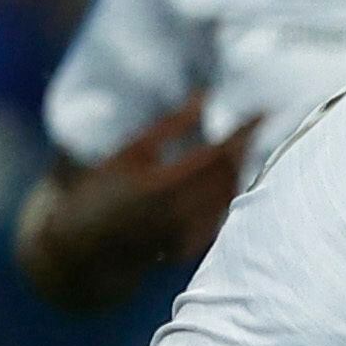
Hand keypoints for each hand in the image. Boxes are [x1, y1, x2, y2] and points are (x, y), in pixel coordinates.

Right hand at [49, 98, 246, 268]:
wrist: (82, 245)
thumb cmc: (102, 188)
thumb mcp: (131, 152)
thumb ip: (170, 125)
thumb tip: (204, 96)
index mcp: (158, 183)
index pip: (216, 153)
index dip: (243, 133)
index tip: (263, 113)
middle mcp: (175, 211)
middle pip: (229, 175)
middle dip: (246, 149)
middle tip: (254, 127)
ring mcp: (183, 233)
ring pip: (229, 196)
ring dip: (240, 170)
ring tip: (241, 149)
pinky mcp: (187, 249)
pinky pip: (220, 217)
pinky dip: (228, 195)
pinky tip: (228, 179)